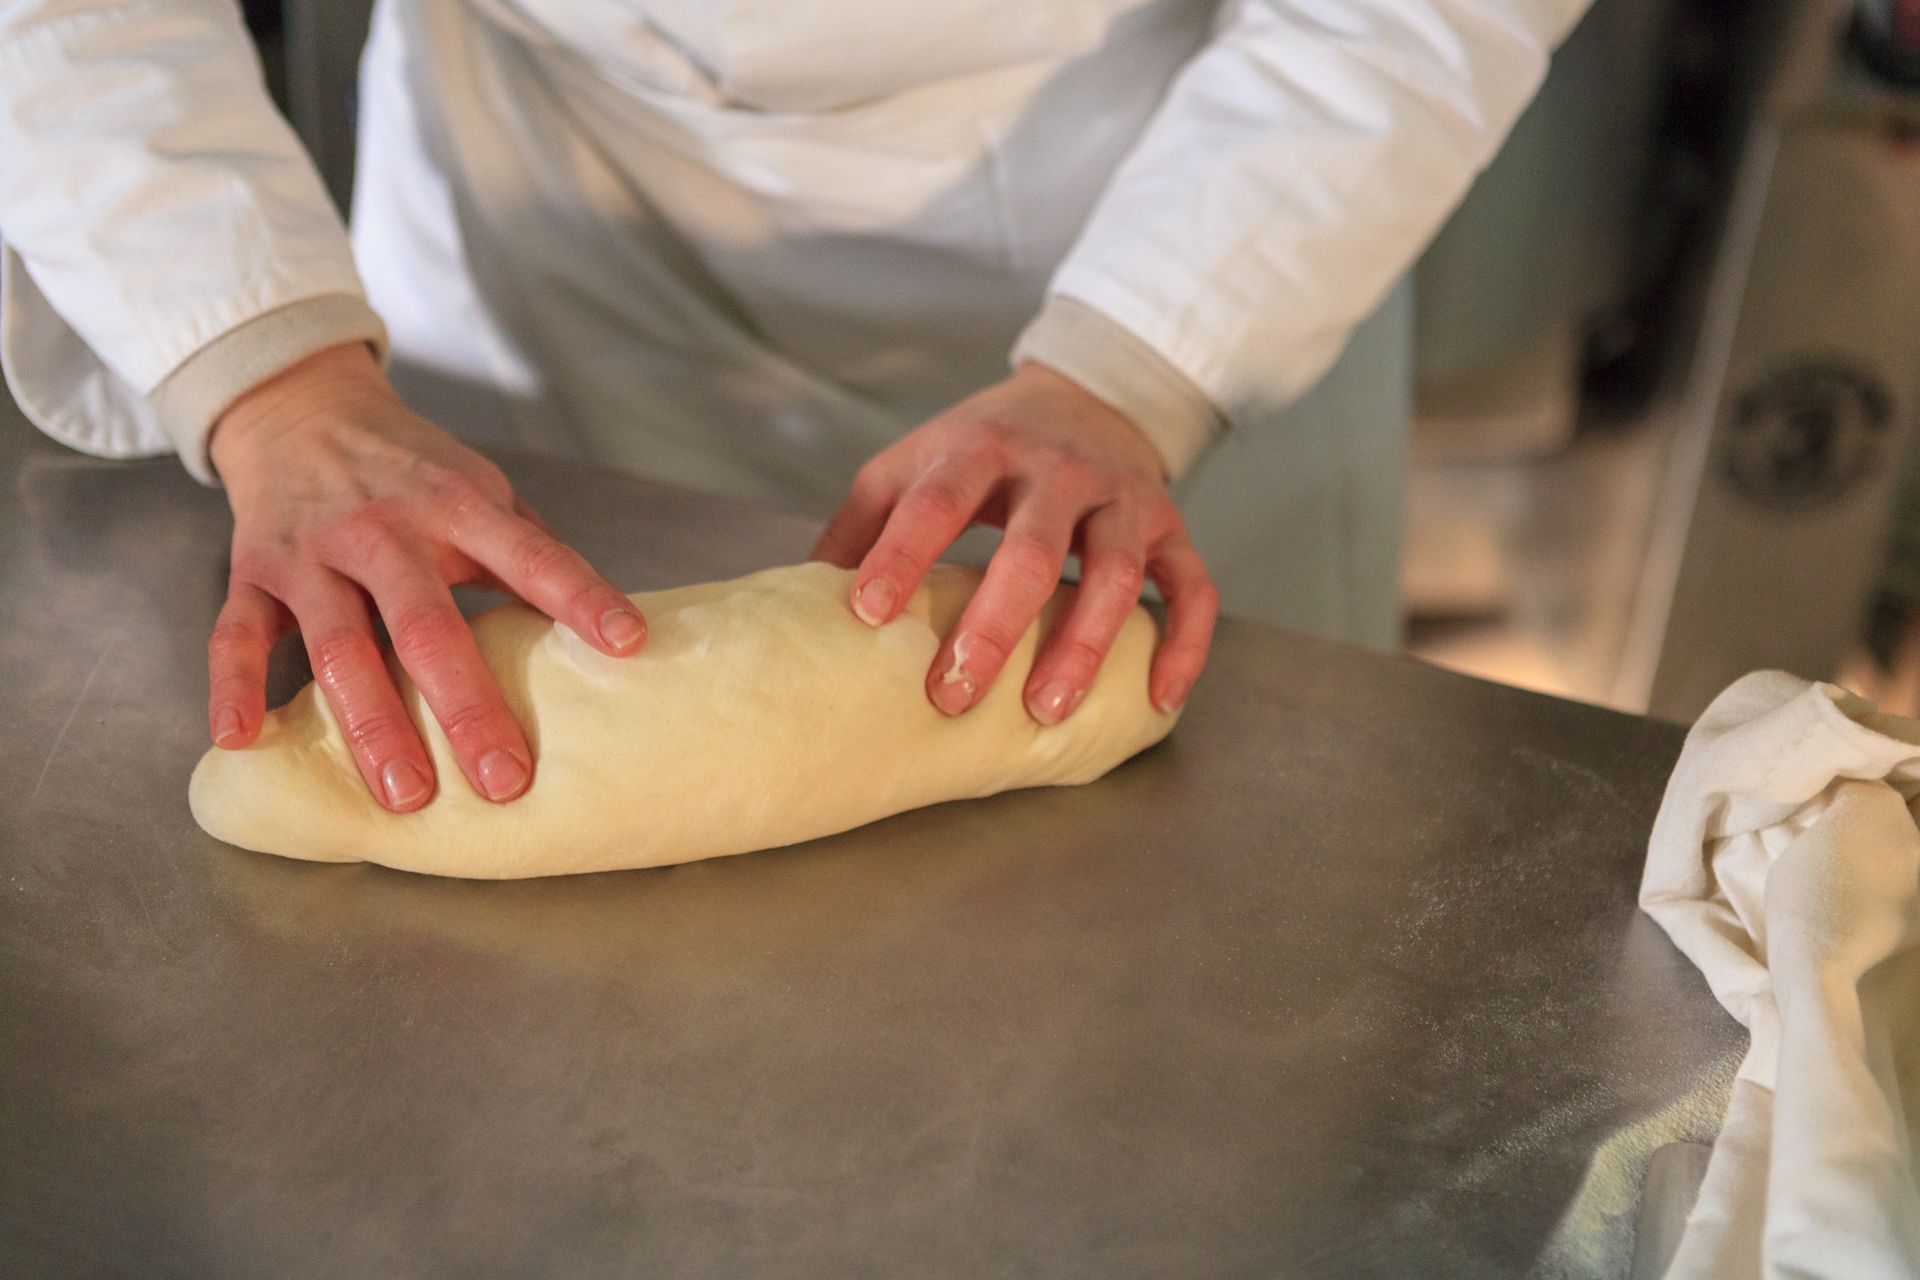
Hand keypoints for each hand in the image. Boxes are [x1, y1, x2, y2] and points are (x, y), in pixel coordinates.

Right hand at [206, 343, 646, 810]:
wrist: (302, 411)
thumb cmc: (412, 469)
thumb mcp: (479, 487)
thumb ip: (530, 550)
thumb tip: (604, 623)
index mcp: (456, 507)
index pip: (529, 555)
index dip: (579, 595)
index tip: (627, 642)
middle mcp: (384, 531)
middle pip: (428, 626)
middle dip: (467, 707)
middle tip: (505, 780)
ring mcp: (314, 555)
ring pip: (340, 646)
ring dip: (371, 723)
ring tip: (406, 795)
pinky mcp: (255, 573)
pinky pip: (236, 635)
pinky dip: (234, 687)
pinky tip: (243, 741)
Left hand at [813, 362, 1217, 722]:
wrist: (1084, 395)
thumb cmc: (983, 448)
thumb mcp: (914, 463)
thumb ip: (864, 524)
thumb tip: (802, 602)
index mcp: (979, 450)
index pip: (936, 502)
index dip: (902, 557)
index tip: (866, 615)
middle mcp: (1058, 470)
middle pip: (1031, 549)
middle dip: (994, 626)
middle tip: (952, 696)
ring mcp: (1122, 499)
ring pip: (1115, 574)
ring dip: (1083, 646)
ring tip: (1043, 711)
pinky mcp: (1170, 527)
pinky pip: (1191, 589)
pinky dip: (1183, 645)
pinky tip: (1156, 699)